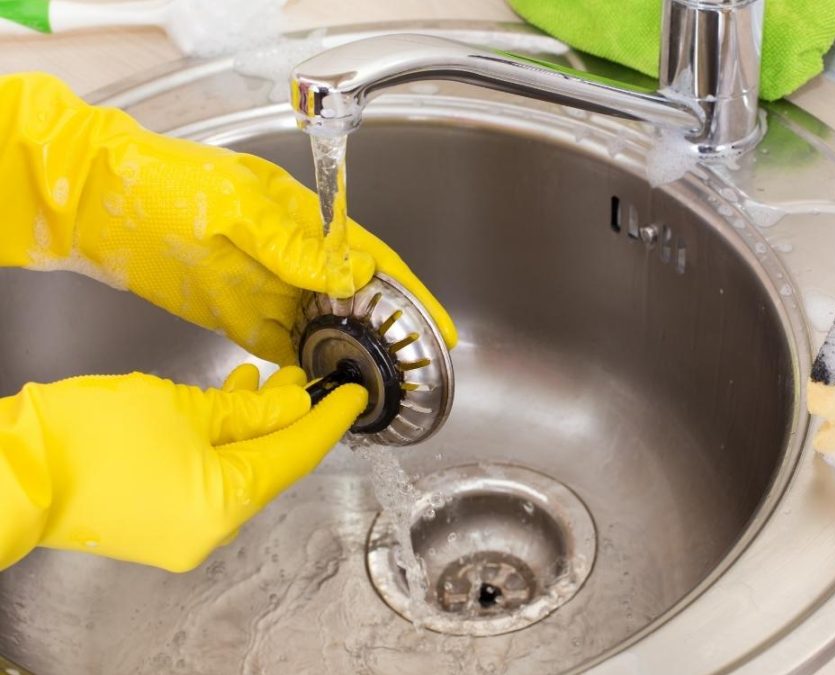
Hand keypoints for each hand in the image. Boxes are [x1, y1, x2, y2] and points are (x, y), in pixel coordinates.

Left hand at [0, 72, 455, 364]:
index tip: (439, 328)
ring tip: (376, 388)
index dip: (410, 295)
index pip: (373, 262)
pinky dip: (303, 366)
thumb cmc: (169, 183)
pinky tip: (318, 388)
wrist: (101, 202)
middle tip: (414, 370)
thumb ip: (297, 246)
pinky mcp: (238, 314)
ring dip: (348, 355)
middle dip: (388, 333)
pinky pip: (281, 345)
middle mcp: (294, 260)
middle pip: (356, 301)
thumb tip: (356, 272)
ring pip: (323, 328)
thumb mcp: (240, 207)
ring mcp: (267, 289)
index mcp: (305, 224)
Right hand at [0, 364, 364, 571]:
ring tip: (267, 379)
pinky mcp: (159, 524)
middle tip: (307, 376)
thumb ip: (249, 410)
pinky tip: (226, 404)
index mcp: (225, 504)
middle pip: (268, 465)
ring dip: (253, 425)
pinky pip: (207, 480)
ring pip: (237, 470)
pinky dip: (220, 444)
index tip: (355, 395)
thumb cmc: (91, 435)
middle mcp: (211, 529)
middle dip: (288, 417)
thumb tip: (294, 404)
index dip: (329, 421)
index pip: (296, 456)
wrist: (11, 470)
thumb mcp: (184, 408)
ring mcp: (184, 533)